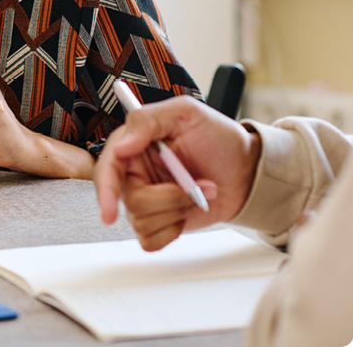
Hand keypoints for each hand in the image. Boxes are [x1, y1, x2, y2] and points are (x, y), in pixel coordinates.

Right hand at [93, 95, 261, 250]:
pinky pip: (151, 240)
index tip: (110, 211)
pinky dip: (173, 230)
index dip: (105, 190)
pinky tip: (189, 210)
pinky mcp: (160, 221)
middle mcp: (135, 173)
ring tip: (200, 192)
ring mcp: (147, 199)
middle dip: (168, 198)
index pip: (107, 167)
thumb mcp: (186, 113)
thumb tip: (122, 145)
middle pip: (129, 200)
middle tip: (196, 186)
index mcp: (134, 146)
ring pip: (142, 221)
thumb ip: (147, 120)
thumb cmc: (218, 138)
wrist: (247, 168)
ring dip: (179, 209)